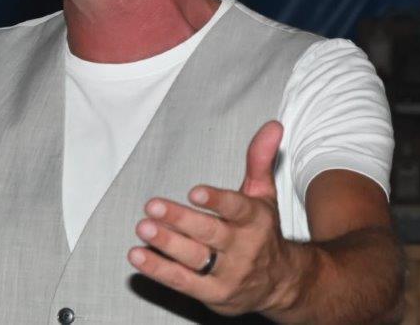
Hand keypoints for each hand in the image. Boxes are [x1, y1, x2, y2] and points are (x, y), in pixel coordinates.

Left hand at [127, 121, 308, 317]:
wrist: (281, 284)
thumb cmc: (264, 233)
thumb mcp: (265, 195)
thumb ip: (260, 160)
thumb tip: (272, 125)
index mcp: (255, 220)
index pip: (237, 209)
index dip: (216, 200)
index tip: (195, 192)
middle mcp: (243, 248)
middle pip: (210, 233)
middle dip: (180, 220)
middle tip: (151, 206)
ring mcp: (228, 274)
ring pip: (194, 258)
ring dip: (166, 244)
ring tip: (143, 228)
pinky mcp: (213, 294)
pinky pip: (183, 282)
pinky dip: (159, 270)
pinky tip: (137, 255)